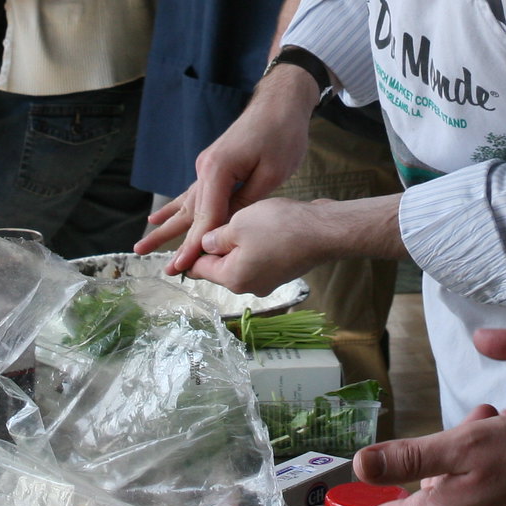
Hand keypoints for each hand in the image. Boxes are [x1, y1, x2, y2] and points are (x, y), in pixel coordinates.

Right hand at [135, 66, 316, 270]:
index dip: (194, 246)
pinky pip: (193, 193)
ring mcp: (207, 166)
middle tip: (159, 267)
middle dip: (174, 242)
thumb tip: (226, 228)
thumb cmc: (282, 134)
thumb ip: (245, 202)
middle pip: (190, 213)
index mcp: (218, 170)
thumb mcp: (271, 173)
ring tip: (141, 245)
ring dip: (166, 227)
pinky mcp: (214, 166)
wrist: (280, 102)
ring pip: (186, 204)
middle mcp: (206, 168)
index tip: (182, 269)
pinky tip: (158, 217)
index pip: (205, 218)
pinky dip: (176, 208)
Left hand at [182, 196, 322, 295]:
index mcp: (232, 278)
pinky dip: (255, 245)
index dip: (189, 253)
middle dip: (215, 247)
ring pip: (241, 261)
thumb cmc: (279, 227)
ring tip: (239, 220)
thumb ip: (216, 237)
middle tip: (213, 222)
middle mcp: (249, 286)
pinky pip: (260, 258)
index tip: (182, 240)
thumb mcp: (238, 225)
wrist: (324, 231)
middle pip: (220, 267)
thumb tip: (205, 244)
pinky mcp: (284, 270)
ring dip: (237, 244)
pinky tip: (260, 226)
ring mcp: (269, 280)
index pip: (199, 269)